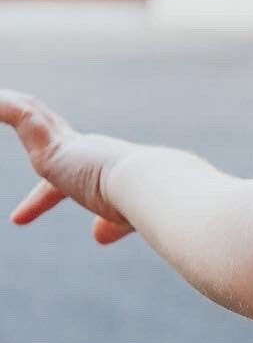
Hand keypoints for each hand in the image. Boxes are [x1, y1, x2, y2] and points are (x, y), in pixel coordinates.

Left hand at [0, 89, 138, 243]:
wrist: (148, 187)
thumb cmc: (145, 205)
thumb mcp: (123, 219)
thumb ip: (111, 225)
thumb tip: (99, 237)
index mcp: (101, 168)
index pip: (63, 180)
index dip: (39, 200)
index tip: (17, 220)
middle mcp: (85, 150)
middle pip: (46, 131)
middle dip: (26, 122)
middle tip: (0, 110)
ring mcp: (68, 146)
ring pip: (32, 115)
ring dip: (9, 105)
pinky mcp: (54, 147)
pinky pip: (22, 118)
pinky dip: (4, 108)